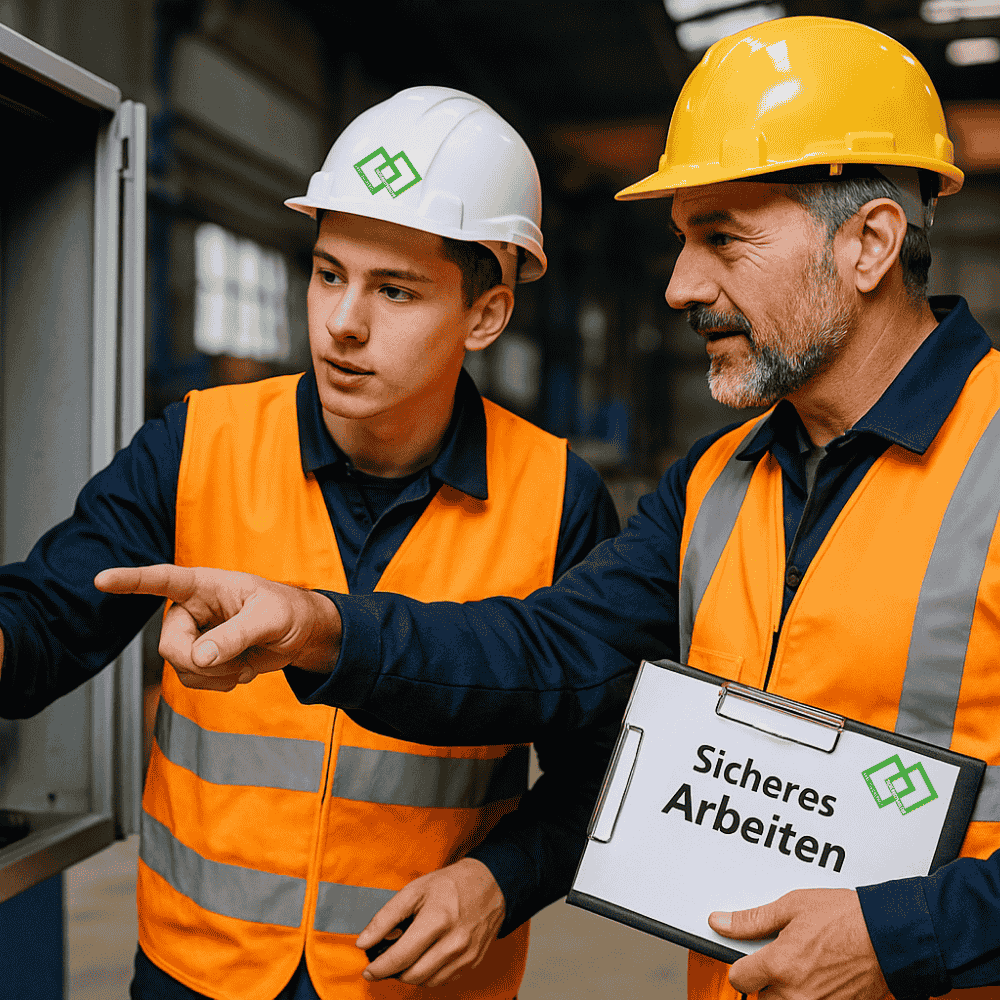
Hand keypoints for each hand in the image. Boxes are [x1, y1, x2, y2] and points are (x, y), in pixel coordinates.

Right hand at [94, 564, 341, 690]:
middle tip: (236, 663)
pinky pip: (192, 681)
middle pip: (169, 645)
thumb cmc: (287, 611)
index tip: (101, 579)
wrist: (299, 635)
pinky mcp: (200, 659)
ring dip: (216, 675)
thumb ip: (236, 635)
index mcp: (205, 585)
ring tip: (245, 662)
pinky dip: (219, 684)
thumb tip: (200, 657)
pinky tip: (241, 670)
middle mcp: (191, 609)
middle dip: (201, 662)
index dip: (130, 580)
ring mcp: (193, 636)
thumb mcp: (269, 618)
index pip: (162, 579)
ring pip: (180, 668)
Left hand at [356, 858, 505, 986]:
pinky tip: (424, 958)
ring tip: (405, 957)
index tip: (368, 970)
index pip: (401, 957)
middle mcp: (454, 942)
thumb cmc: (450, 885)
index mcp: (438, 919)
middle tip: (385, 961)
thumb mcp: (414, 890)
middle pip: (413, 975)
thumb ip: (386, 917)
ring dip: (410, 975)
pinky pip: (443, 981)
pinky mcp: (473, 963)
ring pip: (427, 982)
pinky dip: (428, 975)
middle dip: (393, 972)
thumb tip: (364, 942)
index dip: (379, 968)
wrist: (490, 885)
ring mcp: (466, 955)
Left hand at [709, 888, 890, 999]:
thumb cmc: (846, 918)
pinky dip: (811, 998)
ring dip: (786, 993)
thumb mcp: (792, 906)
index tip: (749, 959)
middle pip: (761, 998)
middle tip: (782, 962)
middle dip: (766, 982)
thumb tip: (721, 922)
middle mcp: (796, 994)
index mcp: (780, 965)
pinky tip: (820, 981)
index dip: (741, 966)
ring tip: (802, 971)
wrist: (890, 937)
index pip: (738, 978)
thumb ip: (752, 920)